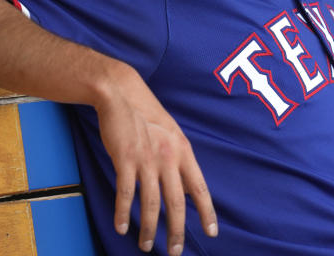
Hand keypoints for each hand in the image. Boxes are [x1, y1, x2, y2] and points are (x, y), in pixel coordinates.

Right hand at [94, 62, 217, 253]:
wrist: (121, 94)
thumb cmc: (146, 116)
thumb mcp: (172, 135)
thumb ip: (180, 162)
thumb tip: (188, 192)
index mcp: (183, 152)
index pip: (199, 188)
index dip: (206, 212)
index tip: (211, 233)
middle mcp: (168, 157)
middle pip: (175, 203)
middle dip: (176, 231)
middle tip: (174, 252)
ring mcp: (146, 159)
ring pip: (150, 203)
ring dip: (148, 228)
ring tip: (146, 246)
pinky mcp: (125, 159)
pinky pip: (125, 193)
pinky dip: (123, 213)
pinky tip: (122, 227)